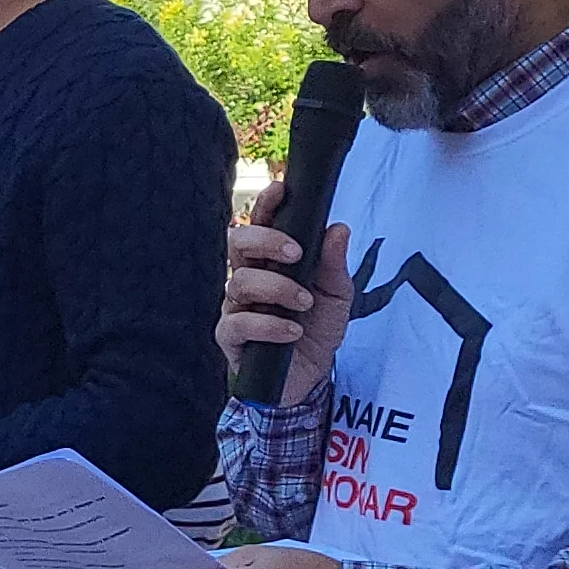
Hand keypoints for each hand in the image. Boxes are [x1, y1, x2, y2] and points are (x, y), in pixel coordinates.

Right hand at [222, 174, 351, 402]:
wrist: (309, 377)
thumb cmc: (316, 329)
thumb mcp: (336, 295)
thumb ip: (334, 264)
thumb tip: (338, 228)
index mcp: (271, 261)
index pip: (260, 225)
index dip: (265, 205)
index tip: (280, 190)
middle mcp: (248, 278)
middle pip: (237, 242)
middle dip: (265, 241)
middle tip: (296, 254)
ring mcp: (236, 307)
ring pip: (239, 282)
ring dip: (277, 289)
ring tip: (304, 304)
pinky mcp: (230, 337)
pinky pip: (238, 323)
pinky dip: (268, 325)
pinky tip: (291, 331)